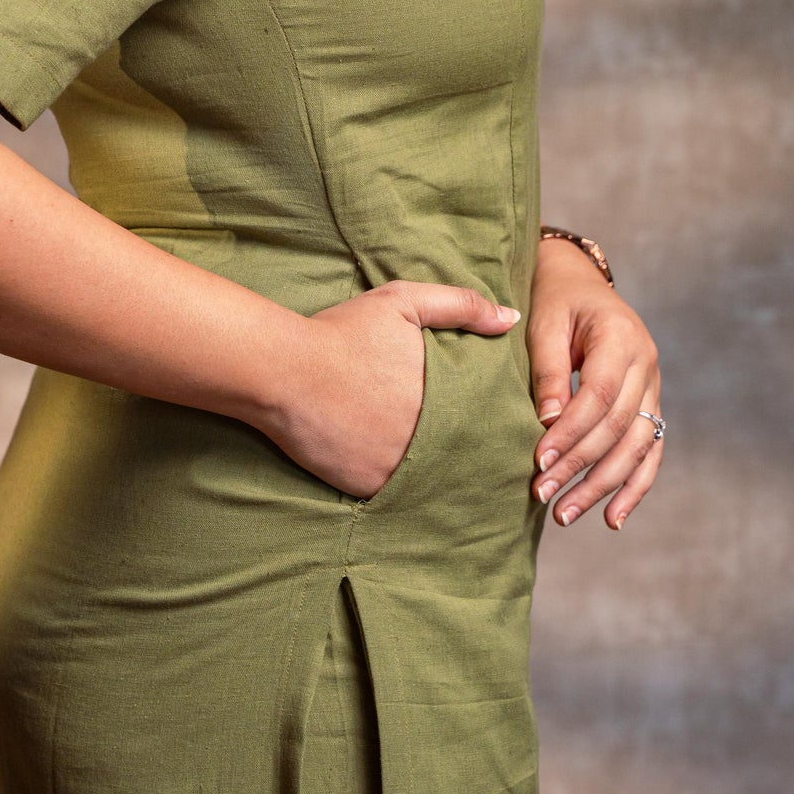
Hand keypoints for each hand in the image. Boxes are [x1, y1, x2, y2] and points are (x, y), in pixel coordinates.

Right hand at [273, 281, 521, 499]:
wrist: (283, 369)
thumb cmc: (342, 332)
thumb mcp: (404, 302)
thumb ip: (461, 306)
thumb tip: (510, 319)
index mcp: (448, 397)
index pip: (481, 418)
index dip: (480, 418)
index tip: (469, 414)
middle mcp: (431, 438)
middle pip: (458, 449)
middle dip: (456, 445)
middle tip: (436, 434)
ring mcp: (400, 467)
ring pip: (427, 474)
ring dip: (426, 467)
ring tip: (412, 452)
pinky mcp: (368, 487)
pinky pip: (391, 491)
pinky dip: (392, 482)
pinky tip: (382, 464)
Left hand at [527, 238, 663, 530]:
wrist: (579, 282)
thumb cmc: (555, 301)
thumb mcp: (543, 324)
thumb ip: (549, 371)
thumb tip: (548, 422)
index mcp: (621, 337)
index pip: (600, 395)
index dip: (571, 432)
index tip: (539, 461)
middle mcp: (646, 364)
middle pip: (620, 426)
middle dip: (582, 466)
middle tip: (545, 496)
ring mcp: (653, 385)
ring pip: (639, 446)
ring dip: (605, 485)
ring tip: (568, 514)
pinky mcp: (650, 404)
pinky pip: (651, 451)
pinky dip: (634, 486)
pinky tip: (613, 518)